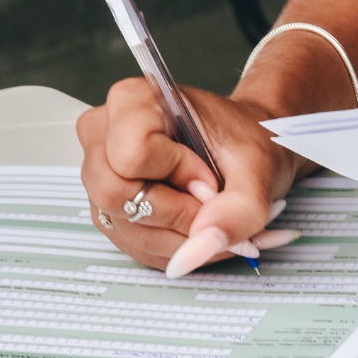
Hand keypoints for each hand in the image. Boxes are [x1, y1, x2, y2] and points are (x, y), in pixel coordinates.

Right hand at [76, 78, 303, 275]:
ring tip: (211, 216)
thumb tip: (192, 256)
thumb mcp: (258, 171)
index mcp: (132, 101)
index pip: (131, 156)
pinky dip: (172, 245)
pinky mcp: (106, 207)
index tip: (209, 175)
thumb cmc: (246, 143)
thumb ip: (235, 212)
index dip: (177, 175)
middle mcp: (103, 133)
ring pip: (124, 227)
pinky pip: (130, 243)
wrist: (245, 149)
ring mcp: (98, 172)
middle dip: (174, 214)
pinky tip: (195, 227)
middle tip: (211, 203)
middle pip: (114, 195)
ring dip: (178, 236)